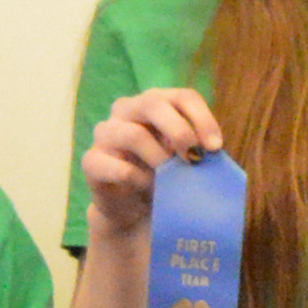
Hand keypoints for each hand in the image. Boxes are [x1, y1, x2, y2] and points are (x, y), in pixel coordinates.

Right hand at [79, 84, 223, 233]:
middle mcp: (127, 110)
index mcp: (155, 103)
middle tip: (194, 158)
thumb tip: (213, 149)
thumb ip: (198, 149)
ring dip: (159, 159)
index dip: (202, 118)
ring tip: (170, 179)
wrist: (133, 211)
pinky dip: (139, 180)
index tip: (215, 148)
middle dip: (179, 131)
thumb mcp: (185, 160)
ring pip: (132, 134)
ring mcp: (106, 133)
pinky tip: (148, 190)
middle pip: (152, 103)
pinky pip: (118, 167)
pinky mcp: (91, 161)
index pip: (182, 96)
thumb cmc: (165, 177)